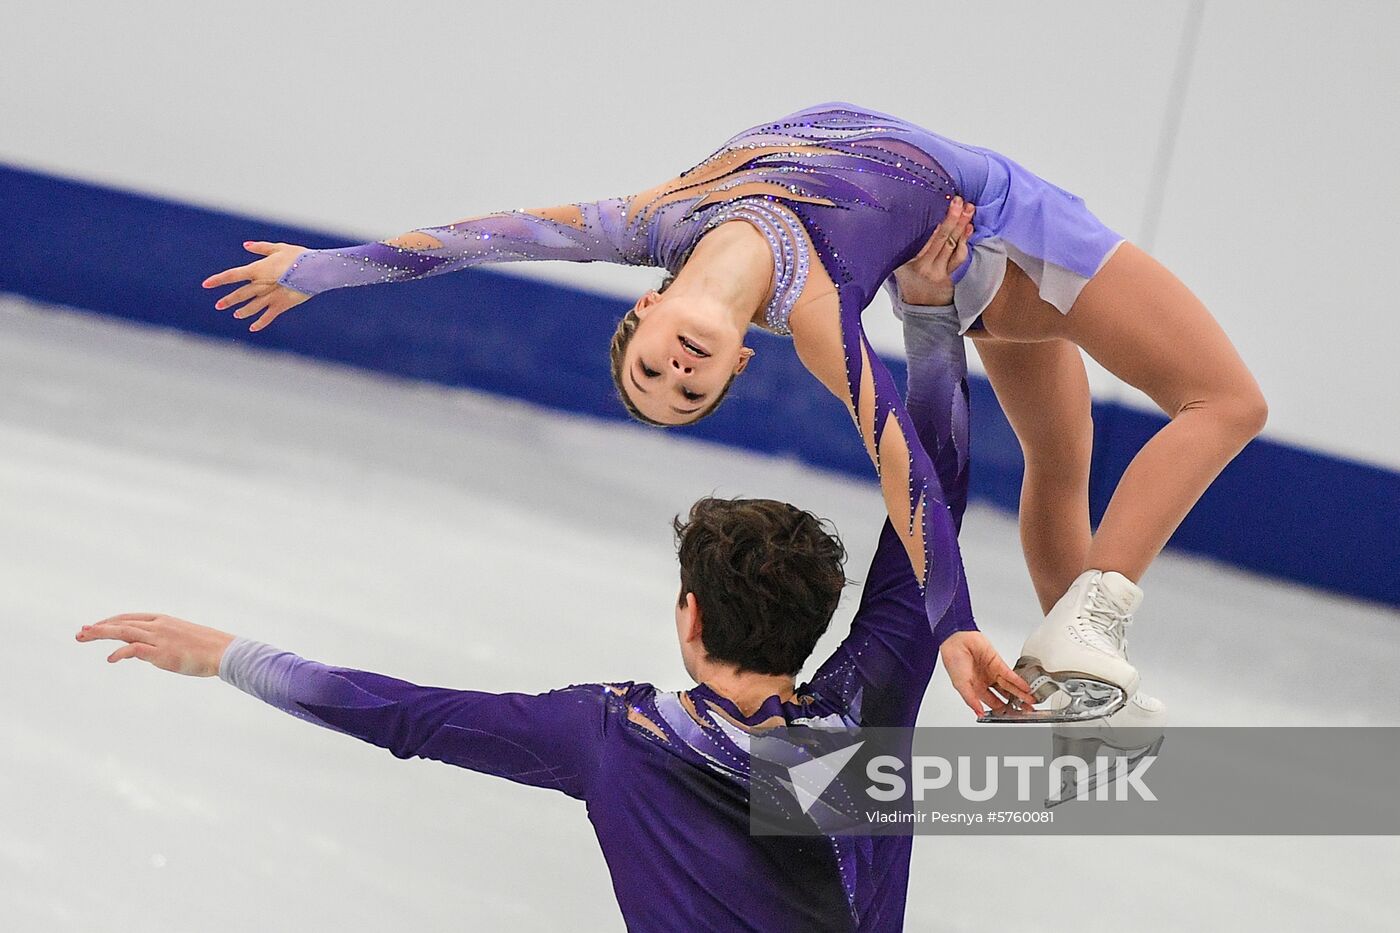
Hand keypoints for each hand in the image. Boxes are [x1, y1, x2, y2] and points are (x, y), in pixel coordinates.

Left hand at [75, 613, 234, 677]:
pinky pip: (134, 649)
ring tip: (83, 636)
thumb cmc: (206, 648)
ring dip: (101, 634)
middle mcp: (158, 626)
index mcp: (162, 620)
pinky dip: (119, 653)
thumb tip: (139, 654)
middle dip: (99, 628)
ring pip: (123, 632)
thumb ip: (157, 645)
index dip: (109, 622)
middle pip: (121, 623)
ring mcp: (159, 638)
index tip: (94, 627)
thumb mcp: (179, 641)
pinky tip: (110, 659)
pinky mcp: (161, 652)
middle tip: (80, 633)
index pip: (129, 618)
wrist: (223, 652)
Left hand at [203, 241, 311, 331]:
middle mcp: (261, 285)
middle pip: (240, 294)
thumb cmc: (298, 256)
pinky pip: (268, 316)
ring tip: (236, 315)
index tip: (205, 284)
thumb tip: (246, 245)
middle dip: (228, 300)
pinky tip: (252, 328)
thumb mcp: (279, 248)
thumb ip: (261, 248)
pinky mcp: (282, 305)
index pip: (232, 275)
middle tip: (218, 305)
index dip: (218, 280)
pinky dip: (260, 322)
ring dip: (242, 311)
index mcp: (258, 269)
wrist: (315, 270)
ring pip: (252, 306)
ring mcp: (270, 296)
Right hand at [892, 196, 974, 306]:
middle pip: (940, 239)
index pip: (923, 238)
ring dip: (962, 226)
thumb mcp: (899, 264)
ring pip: (952, 246)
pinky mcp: (950, 276)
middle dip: (951, 218)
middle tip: (959, 202)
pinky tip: (969, 227)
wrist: (919, 307)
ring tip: (969, 209)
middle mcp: (923, 267)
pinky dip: (964, 241)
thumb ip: (904, 246)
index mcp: (907, 262)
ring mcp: (938, 272)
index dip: (934, 222)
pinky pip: (959, 257)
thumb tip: (909, 218)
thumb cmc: (908, 279)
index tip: (941, 204)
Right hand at [938, 630, 1035, 717]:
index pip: (993, 703)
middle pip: (1004, 696)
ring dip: (1020, 693)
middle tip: (1026, 710)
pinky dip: (1018, 681)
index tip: (1012, 716)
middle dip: (1015, 703)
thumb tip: (979, 713)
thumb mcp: (960, 684)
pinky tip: (1026, 687)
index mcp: (976, 688)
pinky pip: (1011, 674)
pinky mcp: (998, 663)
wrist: (957, 639)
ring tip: (1030, 701)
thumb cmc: (953, 659)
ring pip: (1009, 686)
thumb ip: (970, 699)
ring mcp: (993, 672)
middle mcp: (986, 681)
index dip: (1002, 710)